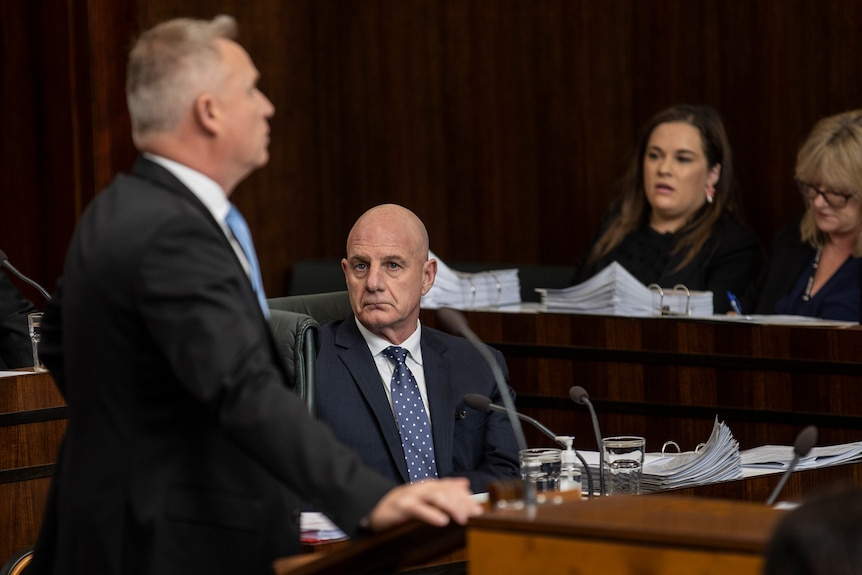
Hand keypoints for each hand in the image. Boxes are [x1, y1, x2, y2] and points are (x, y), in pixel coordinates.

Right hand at [365, 477, 482, 531]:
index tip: (478, 509)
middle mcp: (421, 488)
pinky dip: (430, 514)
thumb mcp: (424, 496)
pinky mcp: (400, 506)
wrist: (372, 506)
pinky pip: (417, 508)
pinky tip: (442, 521)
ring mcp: (410, 496)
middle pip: (446, 490)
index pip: (451, 487)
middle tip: (475, 514)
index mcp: (428, 486)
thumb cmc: (400, 504)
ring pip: (434, 496)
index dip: (466, 497)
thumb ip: (444, 489)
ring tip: (462, 518)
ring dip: (450, 506)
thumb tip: (464, 484)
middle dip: (462, 502)